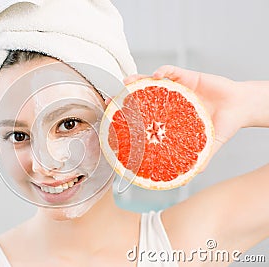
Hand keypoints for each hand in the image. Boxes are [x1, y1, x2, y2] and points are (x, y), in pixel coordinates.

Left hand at [121, 65, 260, 169]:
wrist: (240, 107)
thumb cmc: (222, 125)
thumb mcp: (207, 145)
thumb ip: (198, 159)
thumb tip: (188, 178)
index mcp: (170, 116)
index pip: (145, 114)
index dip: (129, 115)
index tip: (114, 118)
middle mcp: (170, 101)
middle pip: (142, 95)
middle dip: (126, 95)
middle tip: (112, 98)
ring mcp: (177, 88)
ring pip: (152, 80)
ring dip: (138, 79)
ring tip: (128, 82)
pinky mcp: (188, 76)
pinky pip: (172, 71)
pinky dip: (163, 71)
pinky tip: (158, 76)